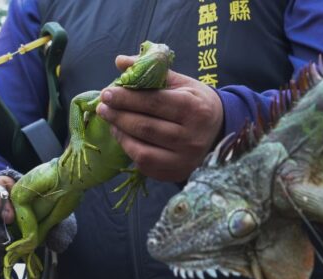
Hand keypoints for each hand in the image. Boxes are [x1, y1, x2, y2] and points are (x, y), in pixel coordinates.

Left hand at [97, 55, 223, 181]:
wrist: (220, 132)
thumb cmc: (197, 103)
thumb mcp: (182, 83)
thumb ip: (152, 71)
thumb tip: (120, 62)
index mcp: (194, 109)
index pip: (153, 102)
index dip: (127, 97)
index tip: (107, 93)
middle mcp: (191, 137)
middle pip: (145, 126)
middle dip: (118, 115)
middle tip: (103, 107)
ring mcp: (184, 159)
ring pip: (142, 149)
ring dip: (120, 133)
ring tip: (110, 120)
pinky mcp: (176, 173)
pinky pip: (145, 164)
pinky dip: (129, 149)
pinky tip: (123, 136)